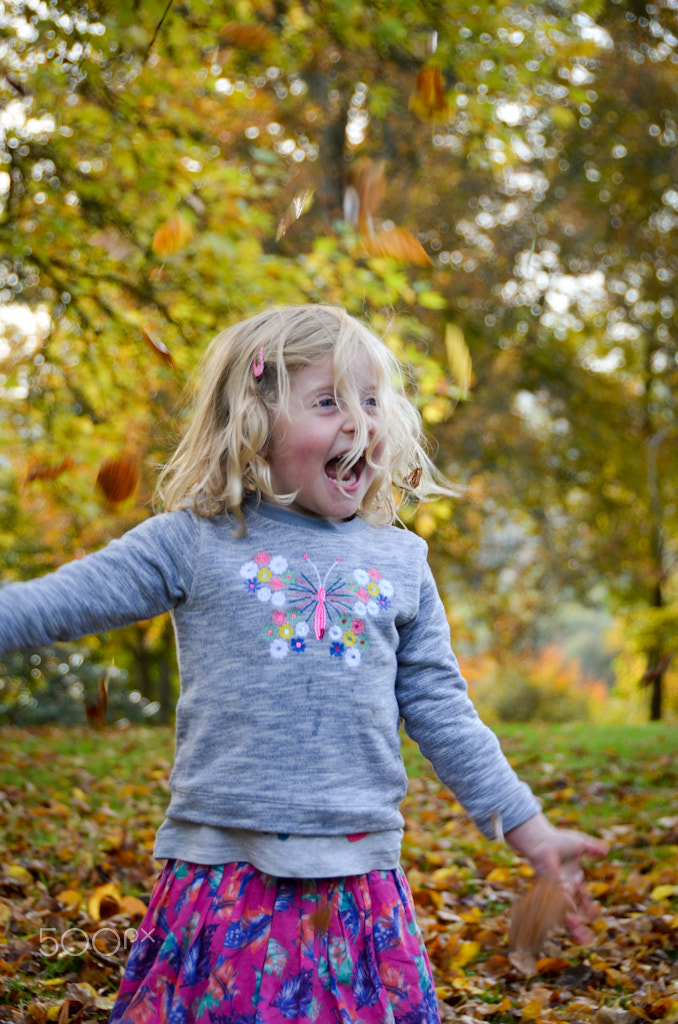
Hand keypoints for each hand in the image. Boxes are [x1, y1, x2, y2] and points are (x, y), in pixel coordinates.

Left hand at [505, 813, 608, 942]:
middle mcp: (565, 888)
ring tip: (581, 938)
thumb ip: (594, 848)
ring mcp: (558, 890)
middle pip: (574, 911)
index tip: (595, 914)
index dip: (589, 908)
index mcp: (573, 879)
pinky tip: (572, 915)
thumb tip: (607, 850)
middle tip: (587, 938)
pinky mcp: (551, 888)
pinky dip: (567, 908)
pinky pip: (561, 902)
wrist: (543, 840)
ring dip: (574, 925)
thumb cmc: (559, 841)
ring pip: (566, 912)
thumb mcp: (581, 844)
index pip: (583, 898)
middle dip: (580, 926)